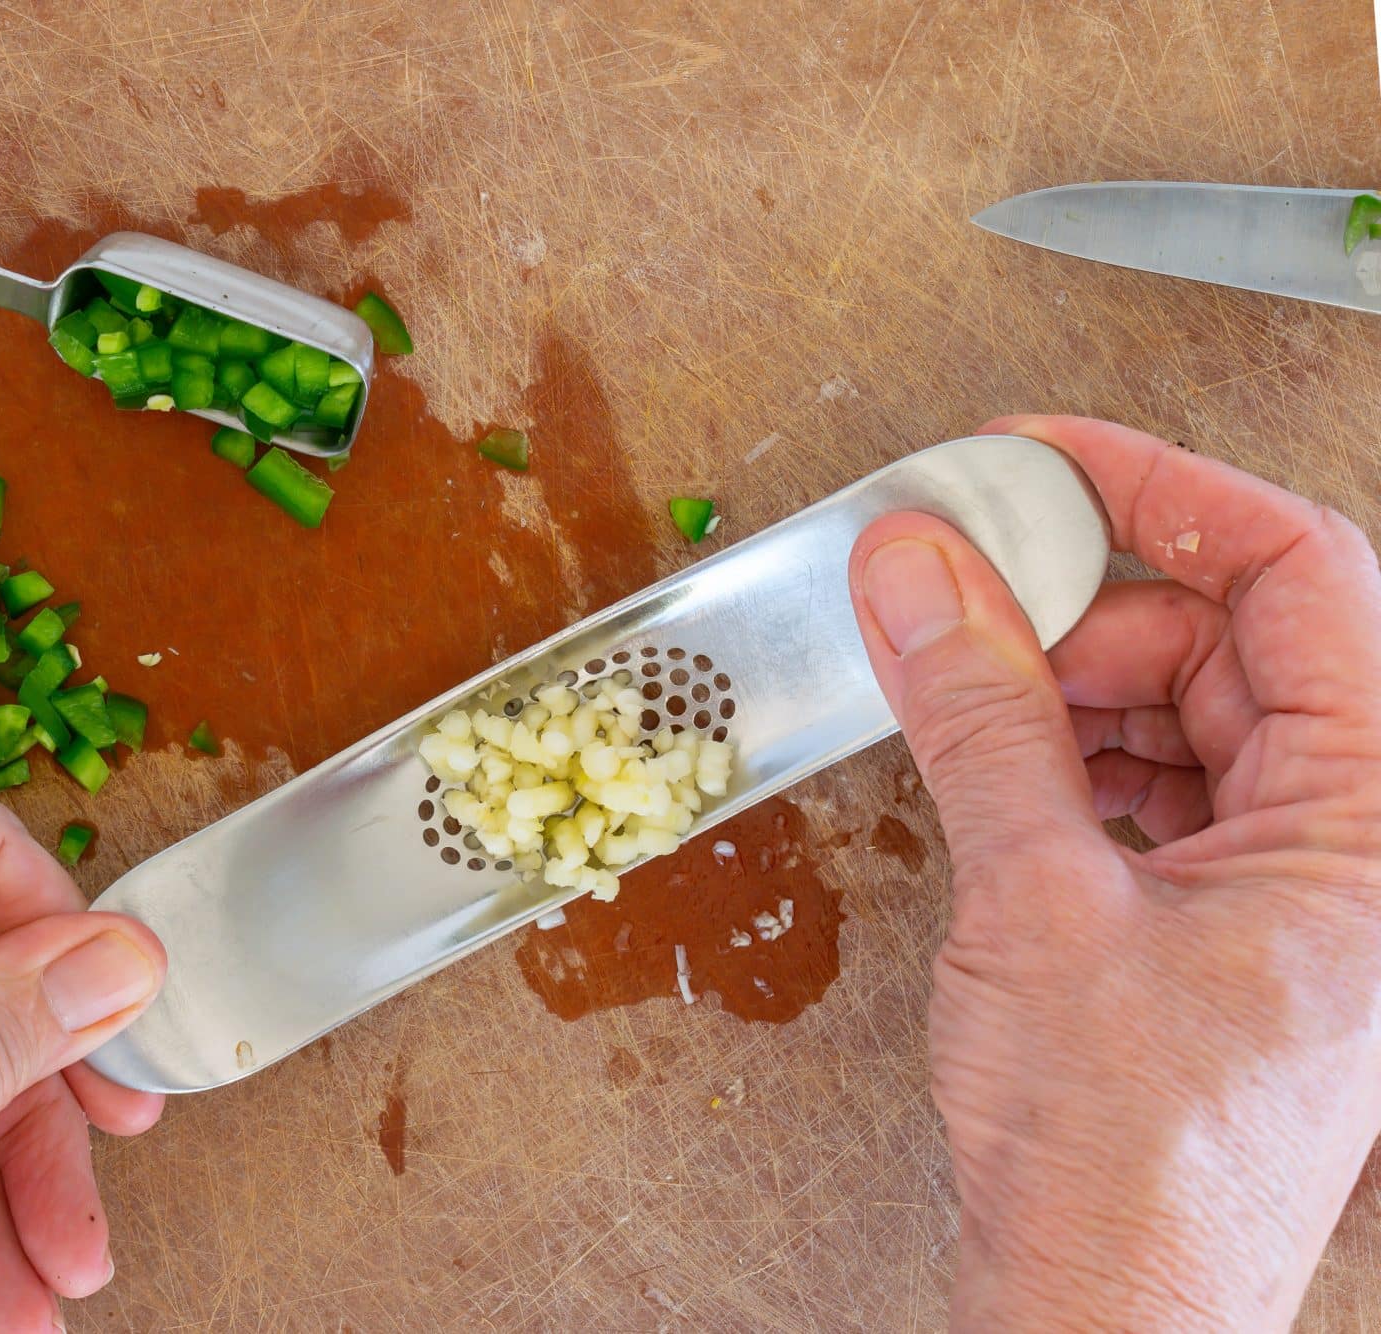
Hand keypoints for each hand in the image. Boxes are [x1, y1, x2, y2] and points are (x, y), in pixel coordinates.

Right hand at [849, 416, 1380, 1329]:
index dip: (1165, 490)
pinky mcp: (1235, 920)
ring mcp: (1304, 884)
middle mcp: (1363, 843)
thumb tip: (919, 570)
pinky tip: (995, 754)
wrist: (1104, 1308)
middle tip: (961, 580)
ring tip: (960, 676)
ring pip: (1192, 708)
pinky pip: (1162, 782)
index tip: (1040, 455)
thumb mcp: (1035, 900)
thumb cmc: (1124, 1159)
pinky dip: (1071, 753)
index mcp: (1378, 824)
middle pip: (1237, 638)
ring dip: (1069, 681)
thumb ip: (977, 713)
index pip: (1304, 578)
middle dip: (1090, 601)